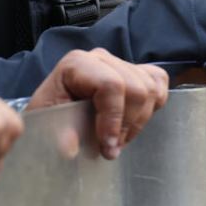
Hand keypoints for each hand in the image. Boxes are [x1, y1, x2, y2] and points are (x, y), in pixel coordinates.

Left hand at [27, 48, 169, 159]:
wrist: (54, 117)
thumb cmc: (49, 121)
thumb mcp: (46, 129)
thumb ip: (58, 135)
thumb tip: (69, 147)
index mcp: (77, 64)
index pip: (111, 85)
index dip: (114, 118)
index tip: (108, 147)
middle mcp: (101, 57)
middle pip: (136, 88)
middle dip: (127, 125)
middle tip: (111, 148)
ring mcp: (120, 62)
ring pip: (150, 88)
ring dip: (139, 121)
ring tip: (119, 139)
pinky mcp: (135, 72)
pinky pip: (158, 81)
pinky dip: (154, 104)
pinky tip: (135, 120)